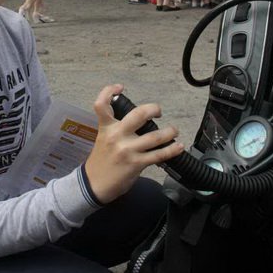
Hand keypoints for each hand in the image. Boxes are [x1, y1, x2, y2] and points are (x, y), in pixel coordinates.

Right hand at [84, 84, 183, 203]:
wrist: (93, 184)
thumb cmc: (101, 160)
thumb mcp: (104, 139)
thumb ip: (116, 127)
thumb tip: (138, 119)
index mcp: (106, 128)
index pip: (101, 105)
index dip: (109, 91)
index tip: (120, 87)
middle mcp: (117, 136)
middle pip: (138, 115)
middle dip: (153, 109)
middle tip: (158, 112)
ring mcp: (127, 150)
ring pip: (155, 136)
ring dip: (169, 132)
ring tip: (173, 131)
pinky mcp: (136, 164)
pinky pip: (159, 155)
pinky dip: (172, 149)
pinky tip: (178, 146)